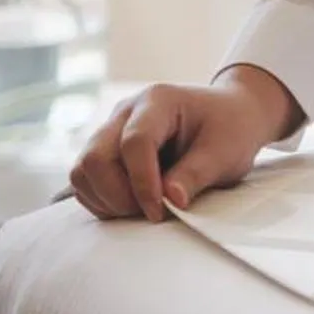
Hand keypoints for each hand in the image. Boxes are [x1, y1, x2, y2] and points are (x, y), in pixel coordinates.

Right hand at [67, 66, 300, 220]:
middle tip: (151, 212)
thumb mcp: (226, 151)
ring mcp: (111, 130)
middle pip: (96, 156)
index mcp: (158, 101)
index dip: (142, 183)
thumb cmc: (230, 129)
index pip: (135, 142)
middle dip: (118, 195)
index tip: (159, 211)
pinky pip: (85, 181)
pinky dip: (102, 201)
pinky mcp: (106, 151)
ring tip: (142, 209)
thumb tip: (169, 200)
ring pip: (83, 170)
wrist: (229, 116)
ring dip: (106, 200)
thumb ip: (196, 173)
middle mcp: (126, 111)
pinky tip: (133, 206)